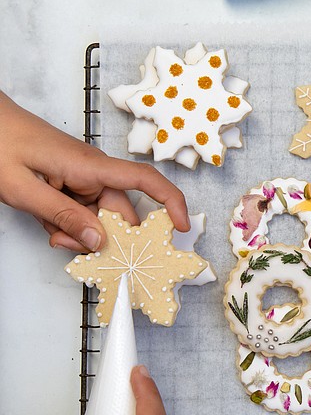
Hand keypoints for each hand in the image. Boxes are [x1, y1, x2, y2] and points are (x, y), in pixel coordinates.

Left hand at [0, 91, 188, 251]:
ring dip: (79, 232)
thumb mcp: (24, 189)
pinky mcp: (70, 182)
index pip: (146, 180)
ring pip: (97, 217)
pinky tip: (47, 224)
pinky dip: (67, 224)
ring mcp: (82, 177)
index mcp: (90, 166)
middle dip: (102, 237)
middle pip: (119, 212)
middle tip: (72, 248)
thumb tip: (99, 242)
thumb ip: (62, 216)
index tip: (181, 227)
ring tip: (51, 233)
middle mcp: (93, 171)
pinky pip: (81, 211)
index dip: (171, 203)